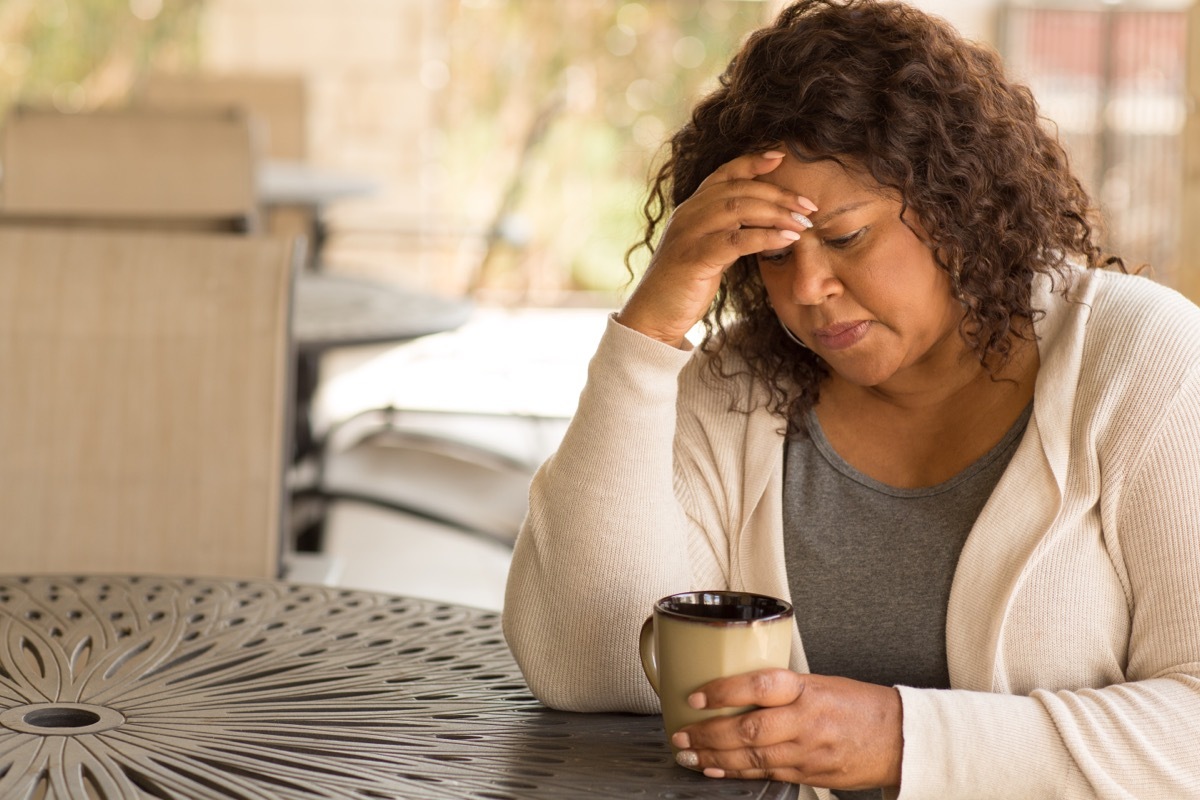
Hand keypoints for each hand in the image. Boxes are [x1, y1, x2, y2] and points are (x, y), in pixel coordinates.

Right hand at [616, 150, 817, 346]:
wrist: (653, 316)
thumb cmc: (684, 284)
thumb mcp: (706, 248)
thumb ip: (727, 230)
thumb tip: (764, 221)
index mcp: (691, 208)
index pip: (724, 174)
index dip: (752, 162)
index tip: (781, 158)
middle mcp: (688, 214)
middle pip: (739, 190)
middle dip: (779, 195)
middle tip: (809, 205)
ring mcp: (689, 234)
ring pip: (739, 209)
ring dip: (777, 214)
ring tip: (804, 223)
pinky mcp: (694, 258)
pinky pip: (736, 240)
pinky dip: (765, 237)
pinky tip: (787, 240)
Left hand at [670, 669, 902, 790]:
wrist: (898, 738)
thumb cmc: (857, 704)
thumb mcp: (820, 682)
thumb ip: (781, 687)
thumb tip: (735, 688)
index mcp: (807, 689)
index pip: (759, 685)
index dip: (723, 692)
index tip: (695, 696)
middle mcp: (806, 721)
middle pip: (749, 730)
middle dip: (708, 735)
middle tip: (680, 734)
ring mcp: (808, 752)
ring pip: (753, 758)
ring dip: (715, 759)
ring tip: (688, 755)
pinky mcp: (809, 774)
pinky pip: (766, 774)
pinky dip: (737, 774)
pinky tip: (715, 771)